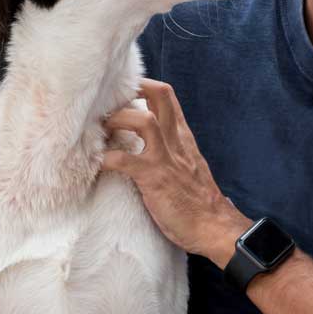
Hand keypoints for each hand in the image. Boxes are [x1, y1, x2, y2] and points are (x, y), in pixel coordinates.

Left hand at [100, 79, 251, 263]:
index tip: (120, 92)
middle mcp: (175, 141)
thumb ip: (172, 148)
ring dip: (117, 121)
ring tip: (101, 131)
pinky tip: (98, 164)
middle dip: (130, 90)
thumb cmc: (198, 200)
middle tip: (107, 102)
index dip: (142, 85)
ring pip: (143, 121)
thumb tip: (150, 140)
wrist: (214, 227)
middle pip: (159, 95)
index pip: (166, 95)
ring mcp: (165, 158)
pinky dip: (106, 159)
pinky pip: (124, 161)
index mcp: (182, 136)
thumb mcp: (187, 164)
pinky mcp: (154, 179)